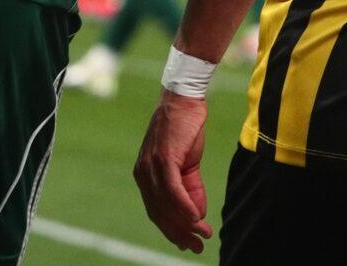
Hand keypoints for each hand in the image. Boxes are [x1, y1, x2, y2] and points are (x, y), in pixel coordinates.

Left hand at [134, 90, 211, 252]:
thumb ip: (190, 188)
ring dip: (186, 224)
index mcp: (145, 175)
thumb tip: (196, 215)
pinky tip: (197, 218)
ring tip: (202, 235)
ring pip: (166, 205)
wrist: (184, 99)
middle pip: (160, 213)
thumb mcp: (187, 163)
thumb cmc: (185, 129)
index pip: (156, 211)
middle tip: (197, 246)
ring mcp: (151, 166)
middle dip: (179, 233)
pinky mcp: (163, 159)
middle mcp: (143, 174)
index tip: (187, 243)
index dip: (172, 229)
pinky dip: (185, 207)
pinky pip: (173, 191)